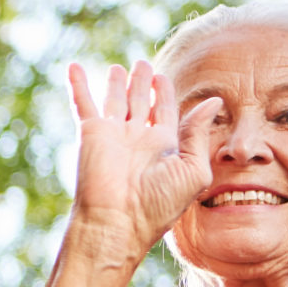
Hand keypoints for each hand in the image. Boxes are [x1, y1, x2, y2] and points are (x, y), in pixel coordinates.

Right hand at [65, 60, 216, 261]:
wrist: (118, 221)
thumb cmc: (159, 203)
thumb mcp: (193, 169)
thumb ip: (198, 133)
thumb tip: (213, 102)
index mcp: (163, 146)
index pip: (164, 112)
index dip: (164, 94)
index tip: (163, 78)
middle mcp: (137, 139)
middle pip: (140, 102)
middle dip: (143, 83)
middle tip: (144, 65)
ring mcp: (113, 135)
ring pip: (115, 100)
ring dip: (117, 83)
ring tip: (122, 67)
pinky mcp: (92, 133)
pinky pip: (83, 102)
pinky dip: (77, 84)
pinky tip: (74, 66)